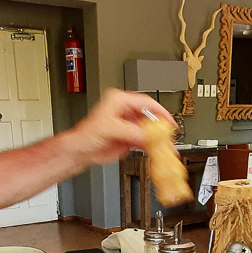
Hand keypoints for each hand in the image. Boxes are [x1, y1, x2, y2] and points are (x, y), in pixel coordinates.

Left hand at [60, 88, 176, 165]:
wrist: (81, 151)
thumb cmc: (86, 135)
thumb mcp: (110, 129)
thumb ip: (130, 131)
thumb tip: (146, 134)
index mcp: (120, 100)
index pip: (146, 102)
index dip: (160, 111)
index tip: (169, 121)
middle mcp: (125, 111)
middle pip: (150, 117)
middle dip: (161, 127)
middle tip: (170, 136)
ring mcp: (128, 125)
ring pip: (149, 130)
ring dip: (158, 139)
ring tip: (167, 147)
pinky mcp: (129, 137)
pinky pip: (145, 141)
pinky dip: (152, 147)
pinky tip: (158, 151)